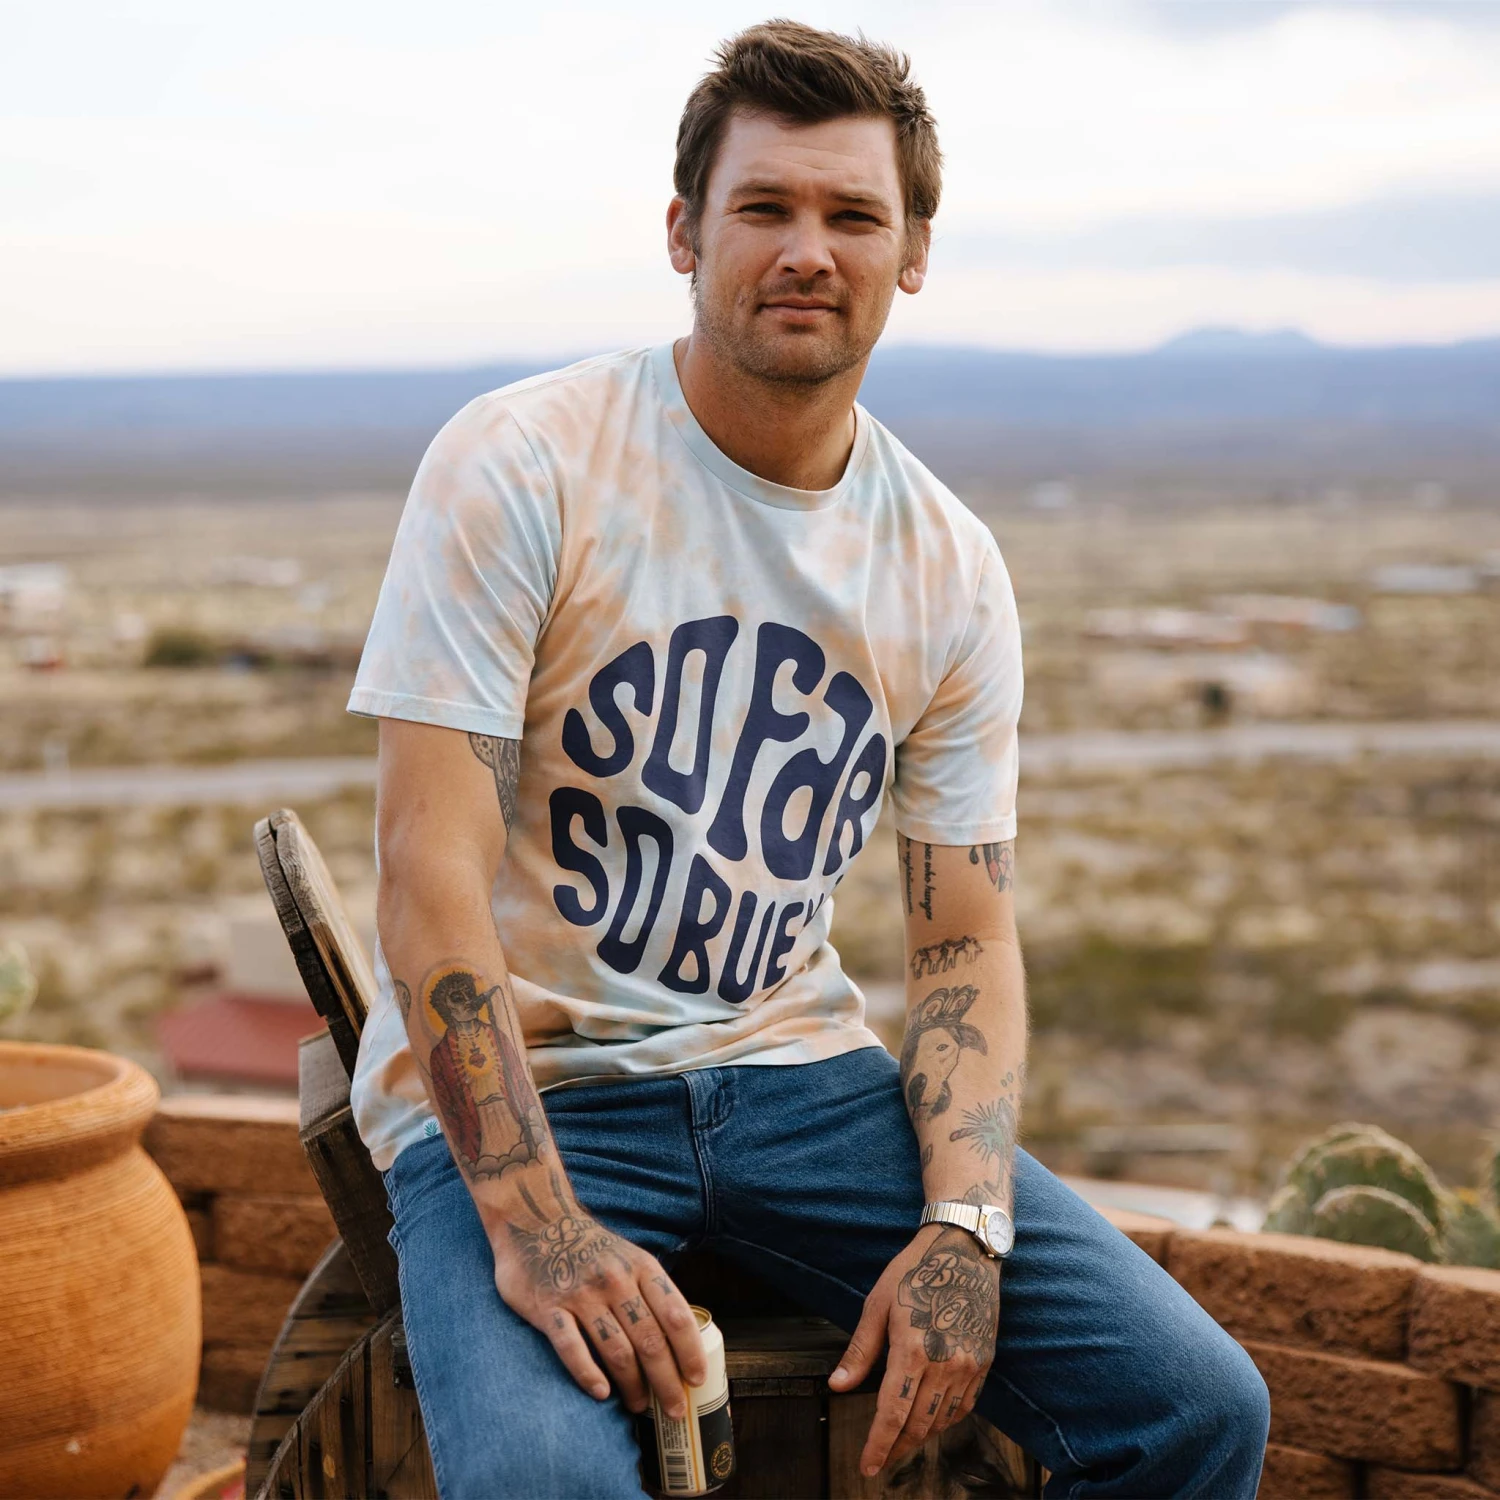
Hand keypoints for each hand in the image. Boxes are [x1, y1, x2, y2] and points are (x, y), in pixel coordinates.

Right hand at [493, 1208, 706, 1417]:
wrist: (536, 1218)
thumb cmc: (589, 1245)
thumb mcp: (629, 1255)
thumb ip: (649, 1290)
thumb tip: (679, 1335)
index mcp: (641, 1267)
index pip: (676, 1315)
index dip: (690, 1352)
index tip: (697, 1379)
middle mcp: (615, 1280)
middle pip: (650, 1341)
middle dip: (667, 1381)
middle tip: (675, 1408)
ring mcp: (581, 1295)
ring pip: (616, 1350)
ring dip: (633, 1385)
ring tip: (640, 1406)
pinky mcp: (549, 1308)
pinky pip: (571, 1348)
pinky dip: (588, 1374)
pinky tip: (601, 1393)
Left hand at [828, 1223, 998, 1475]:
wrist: (964, 1251)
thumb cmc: (915, 1273)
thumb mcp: (877, 1305)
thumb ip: (860, 1351)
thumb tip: (837, 1385)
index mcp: (912, 1351)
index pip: (892, 1415)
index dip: (878, 1446)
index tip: (867, 1466)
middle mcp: (944, 1365)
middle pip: (918, 1426)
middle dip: (896, 1448)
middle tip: (879, 1459)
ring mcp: (968, 1366)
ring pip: (941, 1421)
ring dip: (920, 1437)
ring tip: (901, 1442)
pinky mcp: (983, 1363)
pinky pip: (964, 1407)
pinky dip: (945, 1421)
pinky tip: (931, 1420)